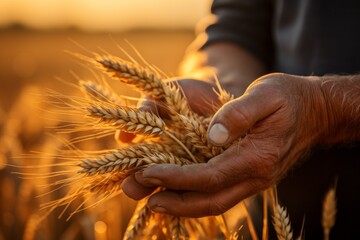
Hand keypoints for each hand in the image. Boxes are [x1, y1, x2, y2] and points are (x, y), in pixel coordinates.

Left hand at [121, 73, 327, 216]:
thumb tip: (212, 134)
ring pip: (216, 202)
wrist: (315, 111)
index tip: (149, 172)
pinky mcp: (251, 176)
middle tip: (146, 199)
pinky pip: (221, 194)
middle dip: (176, 202)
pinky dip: (197, 198)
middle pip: (211, 200)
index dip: (177, 178)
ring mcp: (255, 179)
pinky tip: (180, 194)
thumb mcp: (266, 95)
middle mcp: (256, 176)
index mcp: (258, 157)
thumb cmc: (289, 98)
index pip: (210, 176)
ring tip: (155, 202)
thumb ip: (240, 113)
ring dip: (184, 206)